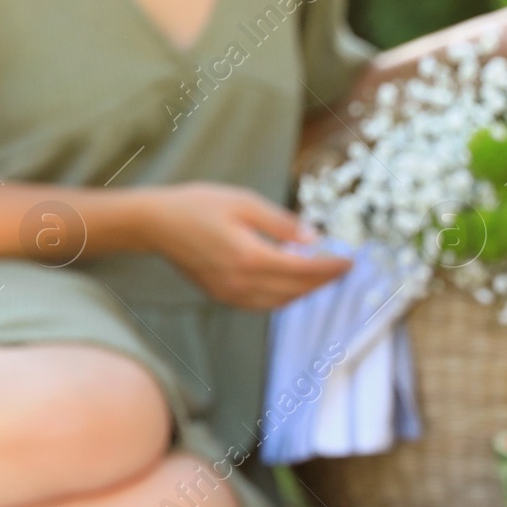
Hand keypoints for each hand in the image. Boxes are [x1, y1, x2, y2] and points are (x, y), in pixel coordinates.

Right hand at [141, 182, 351, 308]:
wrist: (156, 223)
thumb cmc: (196, 205)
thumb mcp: (242, 202)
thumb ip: (280, 222)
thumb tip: (313, 238)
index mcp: (250, 257)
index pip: (303, 269)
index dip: (330, 266)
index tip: (350, 261)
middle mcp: (242, 282)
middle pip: (296, 289)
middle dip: (323, 280)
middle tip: (340, 268)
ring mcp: (230, 293)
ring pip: (280, 302)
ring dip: (304, 291)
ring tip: (319, 275)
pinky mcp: (221, 295)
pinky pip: (262, 304)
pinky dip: (282, 297)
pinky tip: (288, 283)